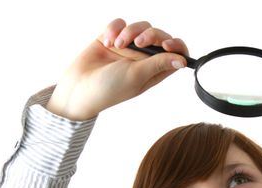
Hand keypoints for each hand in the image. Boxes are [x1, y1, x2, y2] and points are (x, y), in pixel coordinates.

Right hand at [46, 18, 188, 120]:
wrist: (78, 88)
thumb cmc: (109, 89)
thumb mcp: (137, 76)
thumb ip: (159, 64)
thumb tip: (183, 59)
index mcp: (154, 70)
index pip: (175, 54)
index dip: (176, 46)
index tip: (167, 45)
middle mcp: (144, 59)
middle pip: (159, 36)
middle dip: (151, 34)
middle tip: (139, 42)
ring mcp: (128, 48)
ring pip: (139, 27)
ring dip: (129, 32)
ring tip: (117, 45)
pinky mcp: (112, 38)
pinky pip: (119, 23)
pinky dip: (114, 29)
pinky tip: (106, 42)